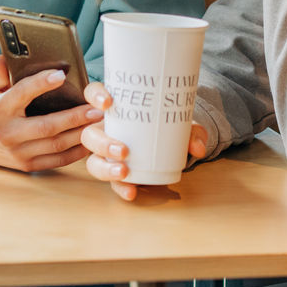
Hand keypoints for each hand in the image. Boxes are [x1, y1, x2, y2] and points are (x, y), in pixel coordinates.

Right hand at [0, 55, 102, 171]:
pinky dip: (75, 152)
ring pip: (56, 145)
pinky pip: (56, 160)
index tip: (61, 75)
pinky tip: (89, 141)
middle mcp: (9, 133)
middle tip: (96, 108)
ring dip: (81, 134)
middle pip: (47, 126)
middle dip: (75, 117)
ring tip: (99, 123)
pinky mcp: (27, 165)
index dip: (41, 84)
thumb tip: (2, 58)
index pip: (22, 94)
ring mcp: (18, 152)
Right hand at [80, 81, 208, 200]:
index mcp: (117, 107)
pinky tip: (131, 192)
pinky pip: (111, 182)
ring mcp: (106, 153)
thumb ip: (192, 132)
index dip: (95, 96)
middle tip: (123, 150)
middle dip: (102, 143)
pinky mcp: (115, 172)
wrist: (173, 146)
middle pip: (89, 134)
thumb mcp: (183, 124)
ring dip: (105, 168)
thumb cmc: (170, 125)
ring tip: (124, 173)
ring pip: (93, 161)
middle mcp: (106, 129)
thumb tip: (198, 148)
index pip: (94, 94)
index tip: (108, 103)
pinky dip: (120, 188)